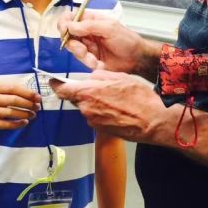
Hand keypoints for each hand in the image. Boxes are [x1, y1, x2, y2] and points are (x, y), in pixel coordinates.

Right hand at [0, 84, 40, 132]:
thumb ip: (10, 93)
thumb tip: (33, 96)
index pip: (14, 88)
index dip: (28, 93)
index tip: (38, 98)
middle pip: (14, 100)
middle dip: (29, 104)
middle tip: (38, 107)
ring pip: (12, 113)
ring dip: (25, 114)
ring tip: (33, 115)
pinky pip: (7, 124)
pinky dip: (18, 124)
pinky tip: (25, 122)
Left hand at [51, 70, 165, 142]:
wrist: (153, 121)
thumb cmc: (139, 98)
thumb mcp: (118, 77)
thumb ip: (98, 77)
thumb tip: (89, 79)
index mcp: (88, 93)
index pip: (62, 90)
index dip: (56, 85)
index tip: (54, 82)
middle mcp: (86, 109)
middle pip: (77, 99)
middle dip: (84, 93)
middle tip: (100, 89)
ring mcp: (93, 121)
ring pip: (87, 108)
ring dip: (95, 103)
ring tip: (114, 100)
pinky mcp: (101, 130)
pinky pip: (96, 117)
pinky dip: (102, 112)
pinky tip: (117, 110)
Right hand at [58, 12, 144, 72]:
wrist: (136, 59)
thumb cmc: (127, 40)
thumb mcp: (109, 28)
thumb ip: (89, 26)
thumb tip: (70, 26)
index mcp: (90, 19)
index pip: (70, 17)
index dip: (64, 23)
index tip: (65, 30)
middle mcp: (86, 32)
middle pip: (67, 34)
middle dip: (72, 43)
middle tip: (81, 49)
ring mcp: (87, 45)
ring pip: (72, 48)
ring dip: (81, 54)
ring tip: (93, 58)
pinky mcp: (88, 58)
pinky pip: (81, 60)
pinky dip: (88, 62)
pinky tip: (98, 63)